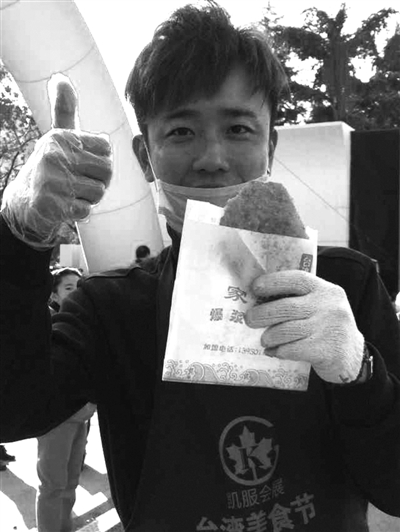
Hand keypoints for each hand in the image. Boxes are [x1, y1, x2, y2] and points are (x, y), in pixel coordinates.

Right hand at [1, 74, 111, 248]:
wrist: (24, 202)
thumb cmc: (49, 166)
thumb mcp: (57, 136)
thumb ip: (64, 109)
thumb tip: (60, 77)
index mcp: (61, 137)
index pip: (106, 148)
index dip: (99, 159)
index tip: (82, 163)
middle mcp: (54, 155)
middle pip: (107, 170)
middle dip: (99, 181)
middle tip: (79, 182)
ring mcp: (53, 181)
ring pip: (98, 192)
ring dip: (89, 198)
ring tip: (71, 193)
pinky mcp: (53, 205)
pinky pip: (86, 210)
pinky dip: (79, 212)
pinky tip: (65, 206)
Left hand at [245, 270, 364, 383]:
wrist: (352, 356)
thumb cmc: (325, 327)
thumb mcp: (320, 306)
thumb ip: (298, 300)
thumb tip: (259, 300)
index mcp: (325, 289)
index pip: (296, 279)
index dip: (273, 282)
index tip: (255, 287)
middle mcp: (329, 306)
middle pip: (286, 307)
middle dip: (263, 314)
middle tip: (249, 319)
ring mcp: (329, 328)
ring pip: (286, 330)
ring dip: (269, 336)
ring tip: (264, 339)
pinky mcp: (326, 350)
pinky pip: (292, 349)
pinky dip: (278, 351)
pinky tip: (274, 351)